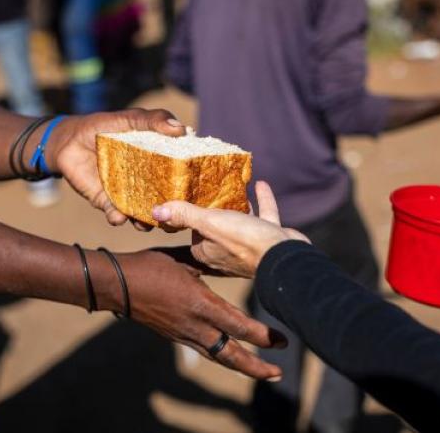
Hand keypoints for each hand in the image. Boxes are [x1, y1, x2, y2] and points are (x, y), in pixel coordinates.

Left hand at [49, 109, 184, 228]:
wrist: (67, 140)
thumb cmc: (102, 126)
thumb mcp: (130, 119)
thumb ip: (153, 121)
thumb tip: (181, 129)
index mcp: (156, 163)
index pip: (176, 178)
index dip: (187, 186)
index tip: (198, 192)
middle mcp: (145, 183)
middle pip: (163, 201)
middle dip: (169, 212)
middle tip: (174, 214)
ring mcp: (126, 194)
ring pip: (141, 214)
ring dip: (145, 222)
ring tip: (147, 222)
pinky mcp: (106, 202)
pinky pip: (115, 215)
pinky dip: (117, 218)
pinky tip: (118, 216)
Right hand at [100, 249, 286, 378]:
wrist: (117, 286)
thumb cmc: (149, 267)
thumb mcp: (183, 260)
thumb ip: (208, 262)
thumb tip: (229, 251)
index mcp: (200, 303)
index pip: (237, 326)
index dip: (261, 336)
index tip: (282, 341)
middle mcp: (195, 325)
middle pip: (231, 354)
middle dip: (256, 366)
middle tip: (278, 373)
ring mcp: (185, 334)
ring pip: (219, 357)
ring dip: (242, 366)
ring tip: (263, 372)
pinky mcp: (176, 336)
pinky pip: (206, 350)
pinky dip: (224, 356)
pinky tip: (233, 356)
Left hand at [151, 181, 308, 277]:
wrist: (284, 255)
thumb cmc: (243, 241)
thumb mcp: (208, 223)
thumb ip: (184, 216)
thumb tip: (155, 212)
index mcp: (209, 252)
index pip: (194, 234)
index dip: (191, 219)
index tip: (190, 200)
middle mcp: (228, 253)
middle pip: (218, 228)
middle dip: (216, 212)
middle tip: (212, 189)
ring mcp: (251, 246)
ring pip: (242, 223)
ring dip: (239, 207)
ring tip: (234, 187)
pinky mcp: (270, 238)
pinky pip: (264, 216)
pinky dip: (262, 201)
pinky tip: (260, 184)